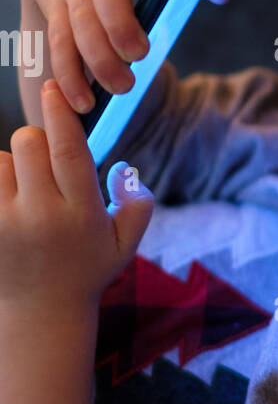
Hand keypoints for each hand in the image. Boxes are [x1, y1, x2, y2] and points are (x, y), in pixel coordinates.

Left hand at [0, 80, 153, 309]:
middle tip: (45, 163)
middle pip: (27, 142)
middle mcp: (43, 216)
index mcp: (82, 213)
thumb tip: (125, 170)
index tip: (53, 89)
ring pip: (1, 160)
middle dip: (36, 139)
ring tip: (27, 194)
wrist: (41, 315)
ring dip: (13, 166)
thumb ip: (138, 206)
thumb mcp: (125, 245)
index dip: (60, 114)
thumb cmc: (86, 272)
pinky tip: (11, 201)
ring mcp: (7, 223)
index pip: (69, 150)